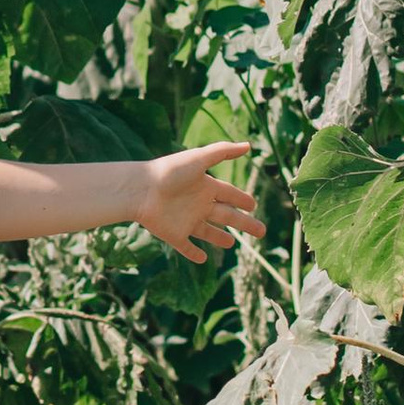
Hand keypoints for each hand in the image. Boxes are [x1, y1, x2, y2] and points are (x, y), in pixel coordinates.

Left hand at [131, 143, 259, 265]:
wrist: (141, 190)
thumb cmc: (170, 172)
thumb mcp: (199, 159)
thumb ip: (223, 152)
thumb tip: (248, 145)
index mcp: (205, 186)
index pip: (229, 194)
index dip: (242, 199)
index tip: (253, 205)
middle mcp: (198, 204)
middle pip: (226, 216)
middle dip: (244, 223)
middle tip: (261, 231)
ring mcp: (186, 221)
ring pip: (208, 232)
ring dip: (219, 238)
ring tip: (232, 244)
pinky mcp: (174, 235)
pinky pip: (186, 247)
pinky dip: (194, 253)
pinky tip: (203, 259)